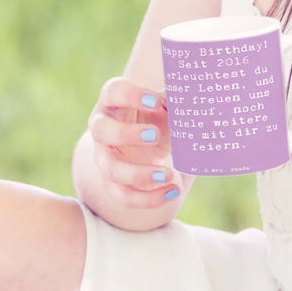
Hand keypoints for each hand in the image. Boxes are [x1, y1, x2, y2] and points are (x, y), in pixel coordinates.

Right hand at [86, 77, 183, 209]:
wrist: (151, 137)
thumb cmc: (157, 112)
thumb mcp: (166, 103)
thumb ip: (175, 98)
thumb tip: (190, 97)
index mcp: (114, 100)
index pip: (113, 92)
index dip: (130, 96)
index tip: (155, 100)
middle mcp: (103, 127)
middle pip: (101, 131)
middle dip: (126, 135)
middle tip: (155, 135)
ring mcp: (104, 157)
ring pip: (110, 169)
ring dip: (138, 174)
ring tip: (169, 174)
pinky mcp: (112, 182)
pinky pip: (122, 195)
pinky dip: (147, 198)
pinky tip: (173, 191)